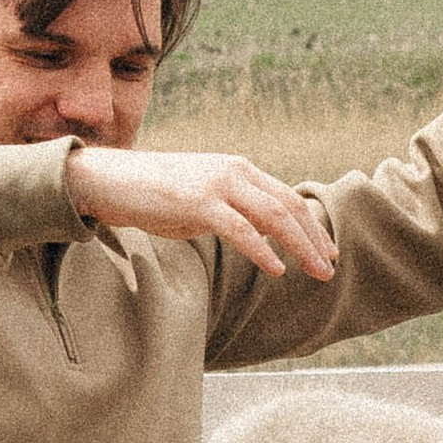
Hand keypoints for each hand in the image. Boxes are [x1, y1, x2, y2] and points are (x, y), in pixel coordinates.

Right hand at [63, 145, 337, 279]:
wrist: (111, 181)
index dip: (311, 226)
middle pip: (288, 207)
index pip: (286, 198)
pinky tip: (278, 269)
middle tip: (330, 268)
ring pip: (273, 217)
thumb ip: (235, 212)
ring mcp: (217, 185)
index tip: (328, 251)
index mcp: (239, 170)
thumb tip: (264, 235)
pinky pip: (241, 230)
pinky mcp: (199, 203)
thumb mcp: (204, 202)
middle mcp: (235, 172)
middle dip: (314, 239)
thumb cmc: (156, 195)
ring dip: (300, 247)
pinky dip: (263, 250)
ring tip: (316, 272)